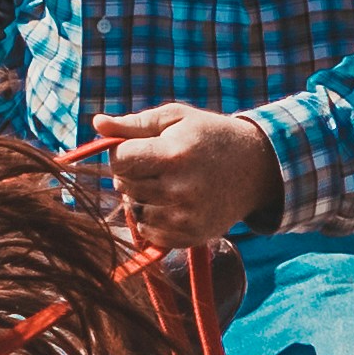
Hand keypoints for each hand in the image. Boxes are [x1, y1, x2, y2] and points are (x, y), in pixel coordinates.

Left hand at [79, 103, 280, 248]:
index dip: (121, 152)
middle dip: (131, 174)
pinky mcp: (190, 236)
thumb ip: (134, 123)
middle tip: (155, 164)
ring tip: (165, 183)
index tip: (137, 148)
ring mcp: (185, 216)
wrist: (255, 168)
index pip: (119, 159)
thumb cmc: (210, 136)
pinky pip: (149, 232)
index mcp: (173, 154)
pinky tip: (172, 202)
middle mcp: (179, 189)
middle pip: (124, 185)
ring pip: (134, 210)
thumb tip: (97, 124)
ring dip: (140, 197)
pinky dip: (153, 218)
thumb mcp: (176, 118)